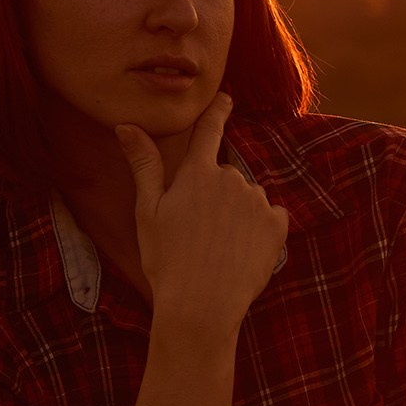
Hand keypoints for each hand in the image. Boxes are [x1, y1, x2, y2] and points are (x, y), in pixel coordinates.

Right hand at [117, 93, 289, 335]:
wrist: (201, 307)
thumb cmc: (166, 260)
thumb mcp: (147, 212)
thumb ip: (144, 165)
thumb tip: (126, 126)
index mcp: (198, 173)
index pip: (210, 129)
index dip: (218, 111)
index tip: (226, 98)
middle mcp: (232, 179)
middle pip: (226, 175)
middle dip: (216, 194)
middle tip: (198, 231)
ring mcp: (258, 201)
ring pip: (248, 198)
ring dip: (238, 213)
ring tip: (218, 247)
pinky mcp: (278, 225)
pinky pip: (271, 217)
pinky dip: (260, 230)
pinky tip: (242, 252)